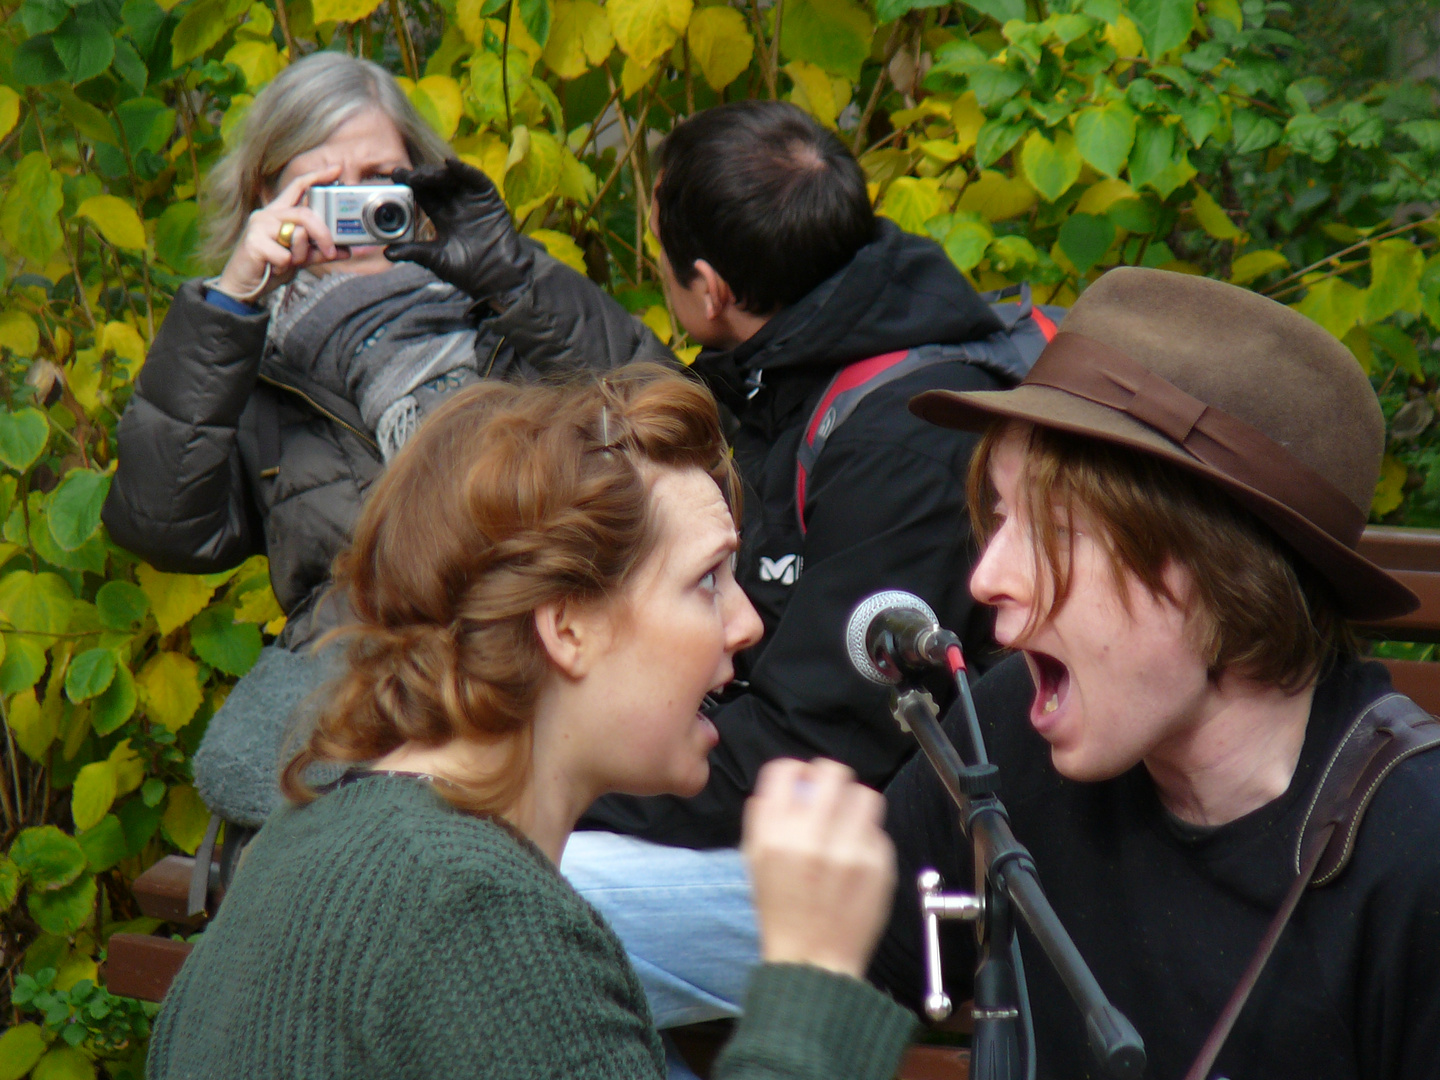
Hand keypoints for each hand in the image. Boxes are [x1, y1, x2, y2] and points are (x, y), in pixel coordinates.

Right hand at [213, 164, 348, 300]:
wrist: (243, 287)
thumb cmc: (270, 268)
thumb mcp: (300, 258)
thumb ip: (319, 251)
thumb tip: (346, 250)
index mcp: (279, 214)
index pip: (298, 187)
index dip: (317, 176)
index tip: (337, 169)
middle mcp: (268, 215)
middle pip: (305, 214)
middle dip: (323, 233)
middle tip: (332, 250)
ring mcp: (258, 226)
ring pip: (297, 234)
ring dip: (301, 255)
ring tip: (289, 264)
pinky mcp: (253, 243)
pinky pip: (285, 255)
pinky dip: (285, 267)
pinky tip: (273, 268)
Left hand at [386, 158, 533, 300]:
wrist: (496, 278)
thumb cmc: (468, 271)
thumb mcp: (436, 260)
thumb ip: (414, 252)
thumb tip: (387, 253)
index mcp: (443, 217)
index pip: (423, 195)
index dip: (410, 185)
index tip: (396, 177)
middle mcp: (456, 205)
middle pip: (436, 183)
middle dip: (421, 176)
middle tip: (407, 176)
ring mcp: (473, 201)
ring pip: (453, 178)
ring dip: (438, 173)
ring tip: (424, 175)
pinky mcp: (489, 199)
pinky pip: (477, 180)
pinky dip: (465, 170)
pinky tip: (452, 164)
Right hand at [742, 758, 896, 979]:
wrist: (812, 959)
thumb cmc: (783, 912)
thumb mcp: (756, 861)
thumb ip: (767, 817)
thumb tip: (789, 783)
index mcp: (775, 834)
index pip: (785, 770)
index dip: (795, 771)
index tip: (802, 781)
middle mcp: (812, 837)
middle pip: (832, 772)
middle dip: (831, 778)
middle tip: (830, 793)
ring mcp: (849, 850)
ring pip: (864, 795)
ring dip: (855, 802)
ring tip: (848, 821)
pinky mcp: (878, 865)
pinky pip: (878, 830)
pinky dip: (867, 836)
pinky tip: (856, 855)